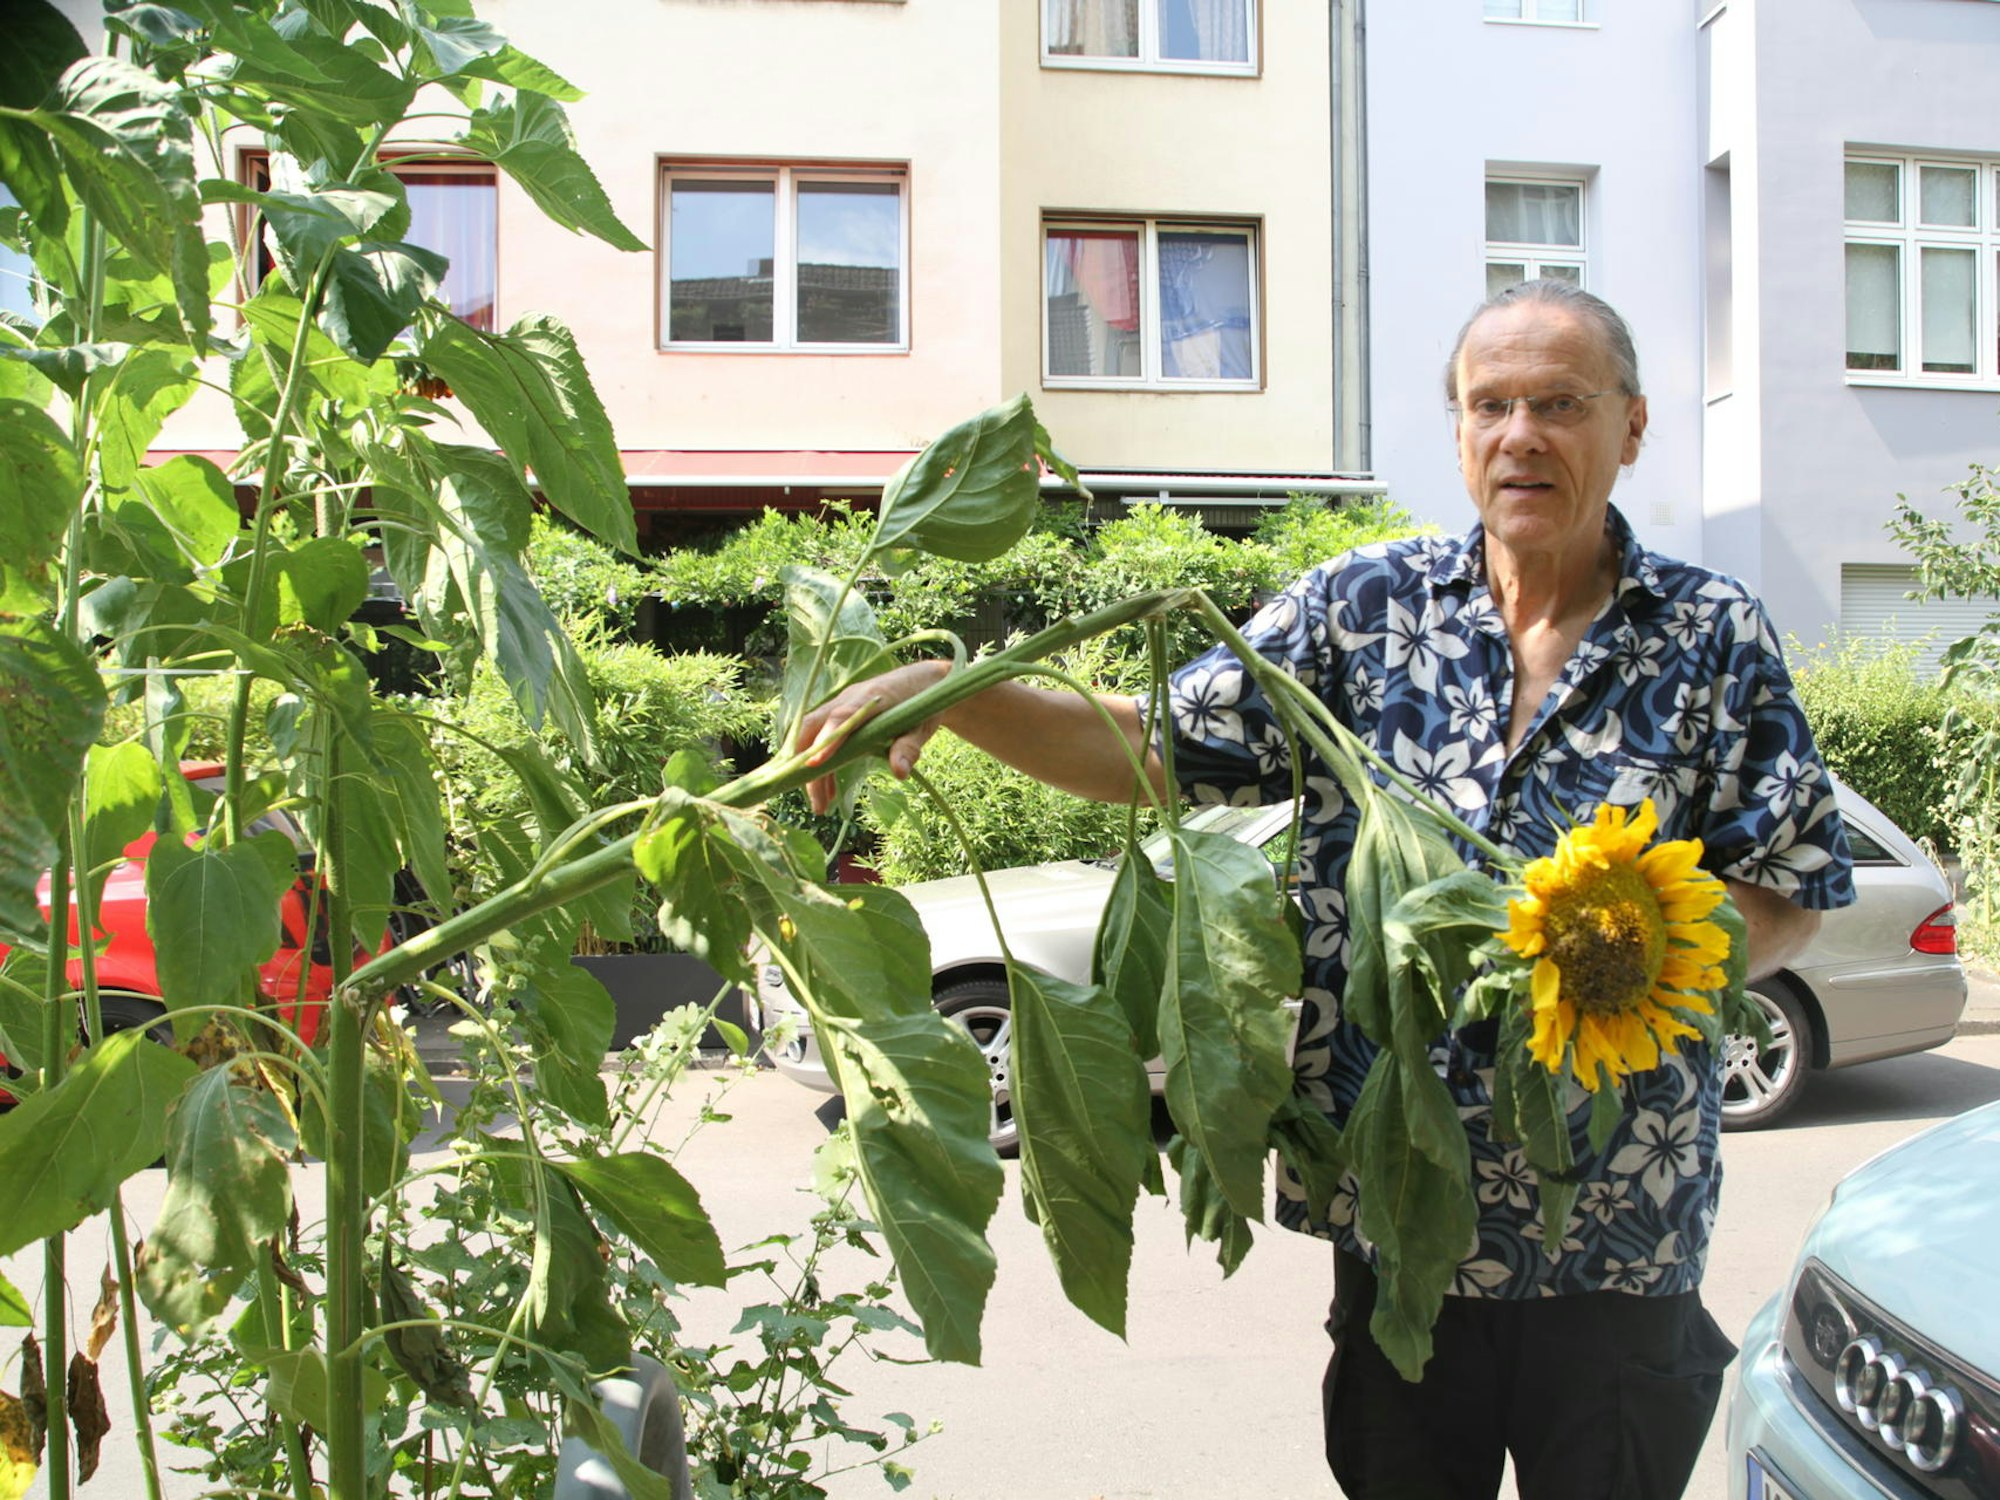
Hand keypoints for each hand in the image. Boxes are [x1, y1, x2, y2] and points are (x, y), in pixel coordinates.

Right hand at [793, 660, 950, 814]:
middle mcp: (848, 699)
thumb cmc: (925, 702)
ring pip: (814, 737)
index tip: (814, 764)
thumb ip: (909, 746)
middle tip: (815, 799)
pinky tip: (830, 793)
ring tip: (821, 807)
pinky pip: (824, 741)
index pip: (841, 717)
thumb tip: (899, 773)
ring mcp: (842, 707)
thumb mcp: (923, 725)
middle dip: (806, 762)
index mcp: (870, 697)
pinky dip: (826, 767)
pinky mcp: (843, 717)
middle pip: (813, 727)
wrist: (925, 682)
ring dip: (814, 772)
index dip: (827, 739)